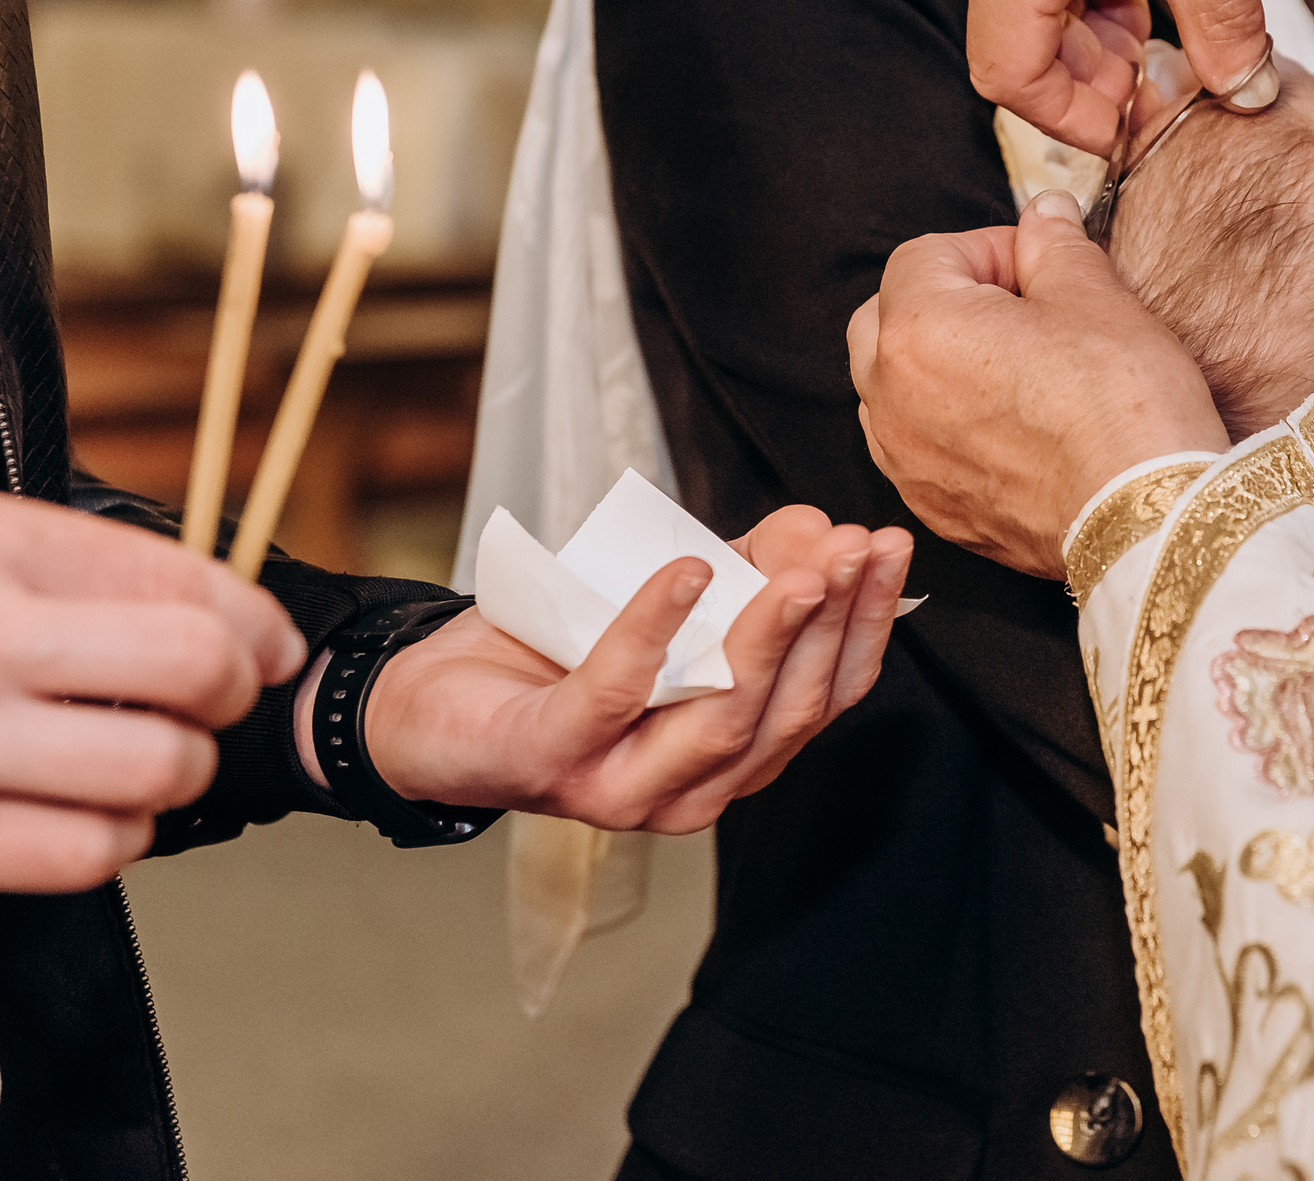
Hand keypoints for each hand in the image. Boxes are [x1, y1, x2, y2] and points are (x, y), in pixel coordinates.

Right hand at [0, 490, 305, 891]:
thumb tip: (243, 622)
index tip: (267, 648)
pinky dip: (115, 837)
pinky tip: (78, 810)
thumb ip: (85, 566)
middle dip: (228, 694)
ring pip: (162, 768)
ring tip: (132, 758)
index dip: (257, 624)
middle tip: (207, 705)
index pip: (186, 578)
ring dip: (173, 772)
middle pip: (196, 669)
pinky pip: (98, 850)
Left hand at [363, 509, 911, 832]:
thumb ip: (744, 569)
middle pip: (793, 709)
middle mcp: (695, 788)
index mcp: (736, 753)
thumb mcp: (667, 601)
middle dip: (834, 622)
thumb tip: (818, 525)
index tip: (889, 547)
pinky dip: (656, 627)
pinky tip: (688, 571)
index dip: (869, 622)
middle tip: (855, 545)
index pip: (830, 695)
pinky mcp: (553, 761)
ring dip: (769, 634)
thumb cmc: (555, 656)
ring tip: (801, 568)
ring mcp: (625, 788)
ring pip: (726, 716)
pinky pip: (619, 694)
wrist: (425, 701)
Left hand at [849, 190, 1227, 575]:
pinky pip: (919, 447)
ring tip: (1018, 371)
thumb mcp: (1094, 295)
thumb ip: (1054, 244)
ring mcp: (907, 460)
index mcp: (918, 329)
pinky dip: (949, 426)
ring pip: (895, 387)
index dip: (987, 249)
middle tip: (1023, 310)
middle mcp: (891, 397)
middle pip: (889, 318)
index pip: (925, 256)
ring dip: (940, 366)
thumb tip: (1044, 215)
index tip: (1038, 265)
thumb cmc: (1120, 405)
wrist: (1146, 517)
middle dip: (947, 302)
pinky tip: (1014, 428)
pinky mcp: (934, 508)